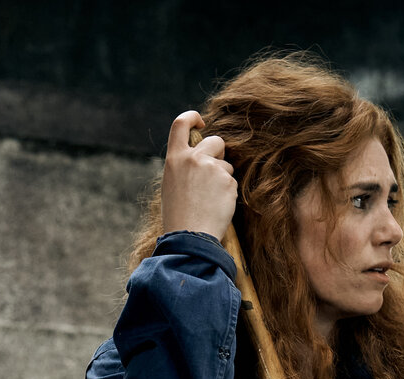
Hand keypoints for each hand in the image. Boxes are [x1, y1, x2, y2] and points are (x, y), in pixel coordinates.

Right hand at [159, 111, 237, 242]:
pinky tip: (216, 207)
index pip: (181, 123)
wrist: (189, 236)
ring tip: (209, 200)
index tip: (201, 123)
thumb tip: (200, 155)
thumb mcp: (172, 184)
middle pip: (215, 141)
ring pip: (226, 165)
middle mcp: (193, 158)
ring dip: (223, 178)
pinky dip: (227, 194)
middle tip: (212, 174)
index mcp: (175, 158)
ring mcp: (212, 169)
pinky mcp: (228, 181)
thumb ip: (184, 166)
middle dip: (218, 153)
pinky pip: (232, 182)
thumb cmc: (178, 215)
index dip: (193, 117)